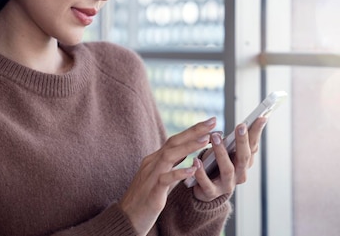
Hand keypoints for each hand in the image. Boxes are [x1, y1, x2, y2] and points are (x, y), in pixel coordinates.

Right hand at [118, 117, 216, 234]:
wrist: (127, 218)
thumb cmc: (145, 198)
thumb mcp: (159, 176)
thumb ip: (170, 164)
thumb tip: (186, 152)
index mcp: (155, 159)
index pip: (175, 140)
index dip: (192, 130)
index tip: (210, 122)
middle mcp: (152, 163)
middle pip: (173, 141)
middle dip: (194, 131)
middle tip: (212, 121)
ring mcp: (151, 176)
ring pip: (169, 155)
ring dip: (188, 146)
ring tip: (206, 140)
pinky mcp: (152, 192)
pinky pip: (165, 179)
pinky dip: (178, 173)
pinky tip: (192, 170)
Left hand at [191, 117, 267, 201]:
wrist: (205, 190)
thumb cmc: (217, 165)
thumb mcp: (227, 152)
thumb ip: (234, 141)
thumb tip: (244, 124)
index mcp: (244, 163)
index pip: (253, 146)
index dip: (257, 132)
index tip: (261, 117)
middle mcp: (239, 174)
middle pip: (244, 158)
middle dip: (242, 141)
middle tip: (240, 126)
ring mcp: (226, 185)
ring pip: (227, 169)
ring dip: (221, 152)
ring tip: (214, 136)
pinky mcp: (211, 193)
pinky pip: (207, 183)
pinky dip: (201, 172)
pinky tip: (196, 160)